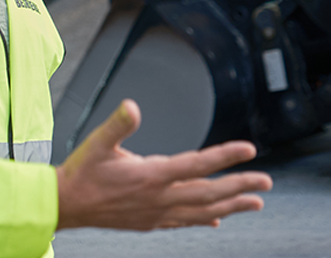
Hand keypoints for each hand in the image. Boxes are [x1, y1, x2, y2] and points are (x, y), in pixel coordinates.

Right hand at [55, 99, 272, 230]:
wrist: (65, 205)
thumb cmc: (81, 173)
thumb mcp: (97, 142)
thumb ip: (118, 124)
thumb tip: (133, 107)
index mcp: (150, 175)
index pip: (196, 164)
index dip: (224, 156)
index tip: (248, 149)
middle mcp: (158, 198)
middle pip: (208, 193)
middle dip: (239, 186)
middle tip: (265, 182)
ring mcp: (156, 213)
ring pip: (202, 212)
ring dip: (231, 207)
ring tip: (254, 204)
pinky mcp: (150, 222)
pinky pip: (184, 222)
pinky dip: (204, 220)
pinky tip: (216, 220)